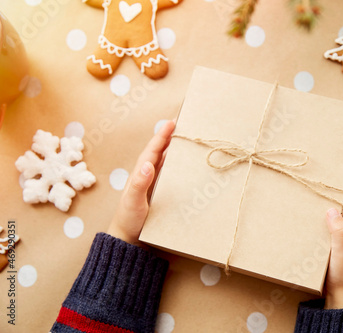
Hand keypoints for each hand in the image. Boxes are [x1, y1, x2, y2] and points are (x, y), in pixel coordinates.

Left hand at [107, 121, 175, 246]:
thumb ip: (139, 184)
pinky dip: (177, 166)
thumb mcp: (133, 202)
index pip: (153, 150)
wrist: (128, 239)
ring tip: (187, 140)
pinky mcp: (159, 193)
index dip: (162, 136)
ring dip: (174, 150)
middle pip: (160, 152)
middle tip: (183, 125)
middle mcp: (147, 176)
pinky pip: (170, 174)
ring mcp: (153, 184)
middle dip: (170, 138)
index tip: (172, 122)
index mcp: (140, 174)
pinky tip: (186, 166)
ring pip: (166, 162)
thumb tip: (148, 164)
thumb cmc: (128, 220)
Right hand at [324, 175, 342, 308]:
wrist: (341, 296)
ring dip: (333, 205)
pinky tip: (313, 217)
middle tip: (333, 179)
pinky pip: (330, 227)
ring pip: (339, 217)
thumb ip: (339, 230)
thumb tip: (332, 209)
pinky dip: (324, 219)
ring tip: (321, 194)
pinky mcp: (334, 246)